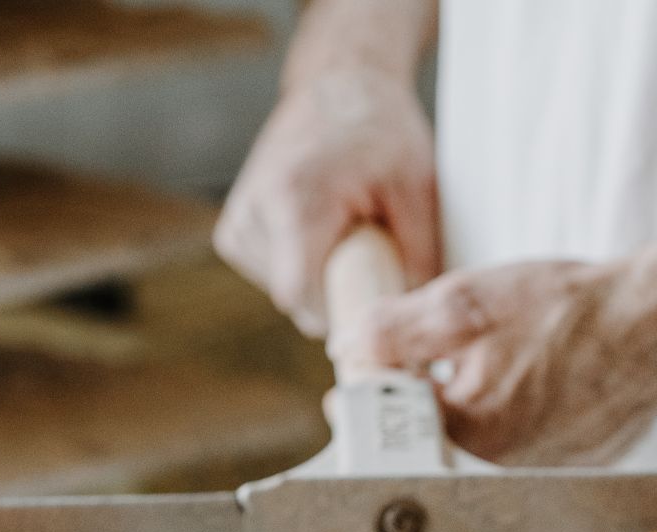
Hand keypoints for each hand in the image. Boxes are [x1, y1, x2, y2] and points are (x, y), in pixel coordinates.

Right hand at [214, 69, 439, 337]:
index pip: (303, 299)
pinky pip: (278, 278)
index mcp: (294, 201)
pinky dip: (308, 266)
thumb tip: (421, 322)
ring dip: (326, 278)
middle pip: (300, 301)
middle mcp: (254, 212)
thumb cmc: (381, 131)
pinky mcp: (234, 232)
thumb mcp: (417, 190)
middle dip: (342, 293)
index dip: (343, 317)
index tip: (378, 312)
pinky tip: (325, 231)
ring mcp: (238, 223)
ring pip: (290, 295)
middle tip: (374, 253)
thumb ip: (419, 259)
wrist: (338, 85)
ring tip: (348, 231)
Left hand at [335, 259, 656, 465]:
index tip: (377, 375)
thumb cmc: (573, 310)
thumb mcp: (465, 304)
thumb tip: (349, 348)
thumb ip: (395, 332)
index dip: (381, 393)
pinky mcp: (582, 459)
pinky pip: (534, 440)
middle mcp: (508, 468)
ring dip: (486, 401)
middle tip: (459, 350)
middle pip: (444, 437)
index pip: (396, 429)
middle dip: (438, 393)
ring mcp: (550, 468)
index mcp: (470, 437)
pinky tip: (549, 372)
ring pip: (490, 439)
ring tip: (515, 354)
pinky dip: (530, 409)